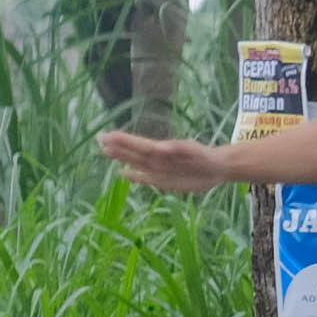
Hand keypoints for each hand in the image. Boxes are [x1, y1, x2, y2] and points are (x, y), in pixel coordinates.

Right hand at [100, 129, 224, 192]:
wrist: (216, 168)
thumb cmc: (205, 156)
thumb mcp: (194, 151)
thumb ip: (178, 148)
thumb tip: (161, 147)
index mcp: (162, 150)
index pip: (138, 144)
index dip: (123, 141)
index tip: (108, 135)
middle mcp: (158, 159)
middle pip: (133, 152)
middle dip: (117, 146)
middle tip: (100, 139)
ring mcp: (159, 170)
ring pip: (136, 163)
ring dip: (122, 158)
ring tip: (106, 151)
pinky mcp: (164, 181)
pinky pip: (145, 178)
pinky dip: (134, 176)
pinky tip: (122, 174)